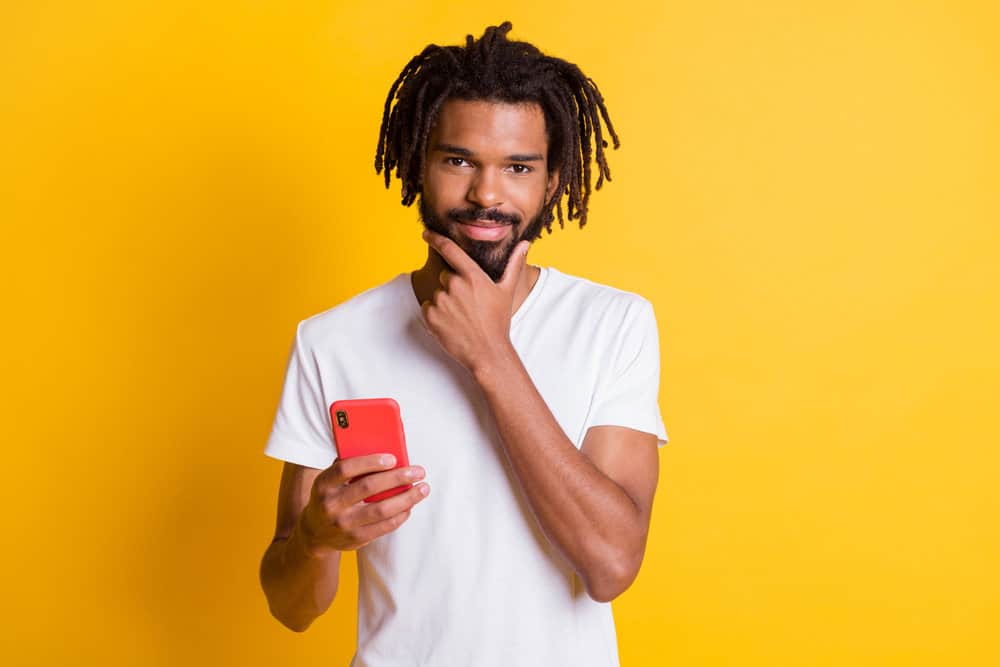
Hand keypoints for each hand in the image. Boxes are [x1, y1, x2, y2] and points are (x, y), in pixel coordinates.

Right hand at [298, 454, 429, 553]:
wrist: (314, 533)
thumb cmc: (330, 496)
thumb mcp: (330, 479)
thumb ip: (349, 466)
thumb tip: (381, 449)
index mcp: (324, 483)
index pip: (346, 468)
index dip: (370, 462)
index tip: (393, 459)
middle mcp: (331, 504)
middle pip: (368, 488)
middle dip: (397, 478)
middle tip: (419, 471)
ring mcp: (343, 524)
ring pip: (381, 510)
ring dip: (406, 498)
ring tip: (423, 489)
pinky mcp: (355, 539)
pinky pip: (384, 527)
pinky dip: (400, 515)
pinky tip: (410, 506)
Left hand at [420, 229, 526, 373]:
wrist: (487, 352)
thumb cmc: (498, 321)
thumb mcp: (507, 291)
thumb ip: (513, 264)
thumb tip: (525, 244)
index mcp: (472, 276)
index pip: (449, 249)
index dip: (435, 239)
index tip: (426, 233)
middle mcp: (454, 285)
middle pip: (445, 276)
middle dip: (453, 286)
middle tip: (468, 305)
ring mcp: (441, 301)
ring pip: (436, 293)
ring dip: (445, 302)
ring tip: (461, 317)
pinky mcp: (430, 316)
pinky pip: (427, 308)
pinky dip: (435, 314)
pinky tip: (451, 323)